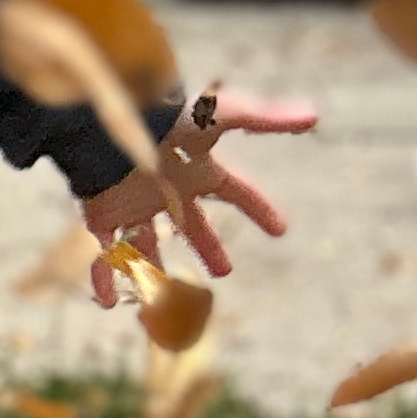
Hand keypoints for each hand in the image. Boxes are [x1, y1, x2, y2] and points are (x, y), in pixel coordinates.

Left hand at [83, 80, 317, 307]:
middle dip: (208, 246)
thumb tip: (314, 114)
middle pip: (192, 224)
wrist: (107, 122)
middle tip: (224, 272)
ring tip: (166, 301)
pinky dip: (107, 279)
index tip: (280, 229)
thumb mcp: (220, 116)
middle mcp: (166, 189)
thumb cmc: (166, 120)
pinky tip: (114, 303)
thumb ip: (265, 118)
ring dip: (156, 270)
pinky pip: (105, 253)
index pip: (235, 191)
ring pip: (147, 244)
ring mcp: (133, 205)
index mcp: (195, 171)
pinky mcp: (102, 216)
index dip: (258, 209)